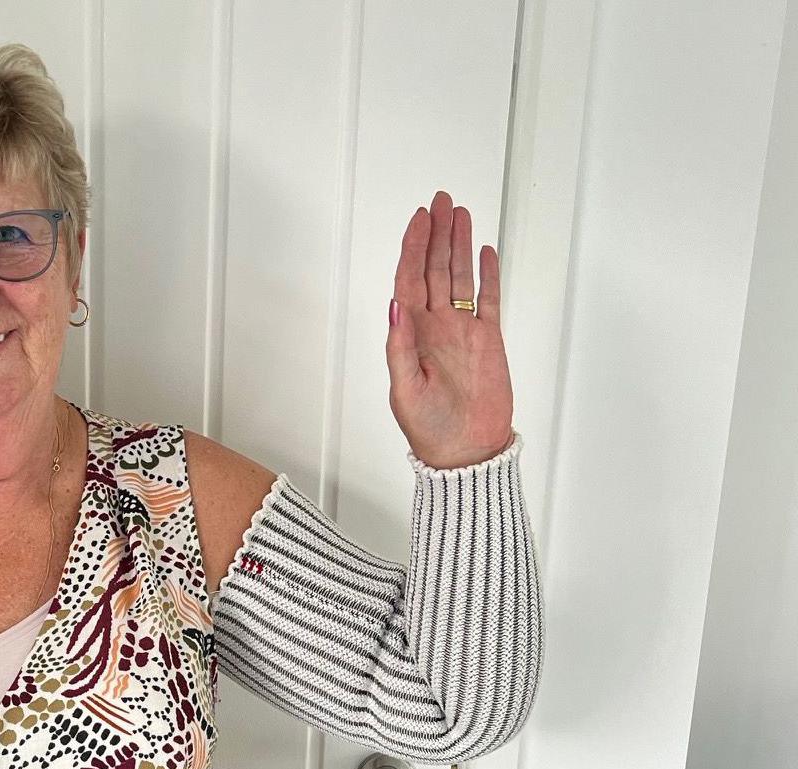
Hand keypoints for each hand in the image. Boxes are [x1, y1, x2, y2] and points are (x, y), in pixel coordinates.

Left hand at [385, 190, 514, 468]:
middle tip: (440, 201)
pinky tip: (484, 252)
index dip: (412, 247)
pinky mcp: (488, 340)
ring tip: (460, 214)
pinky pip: (489, 300)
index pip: (409, 279)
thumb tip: (394, 308)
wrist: (467, 452)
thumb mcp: (405, 390)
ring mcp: (463, 331)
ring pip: (460, 277)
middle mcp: (436, 326)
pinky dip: (488, 275)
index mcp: (413, 334)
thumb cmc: (430, 429)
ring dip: (459, 245)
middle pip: (434, 268)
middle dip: (436, 233)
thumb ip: (400, 348)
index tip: (418, 219)